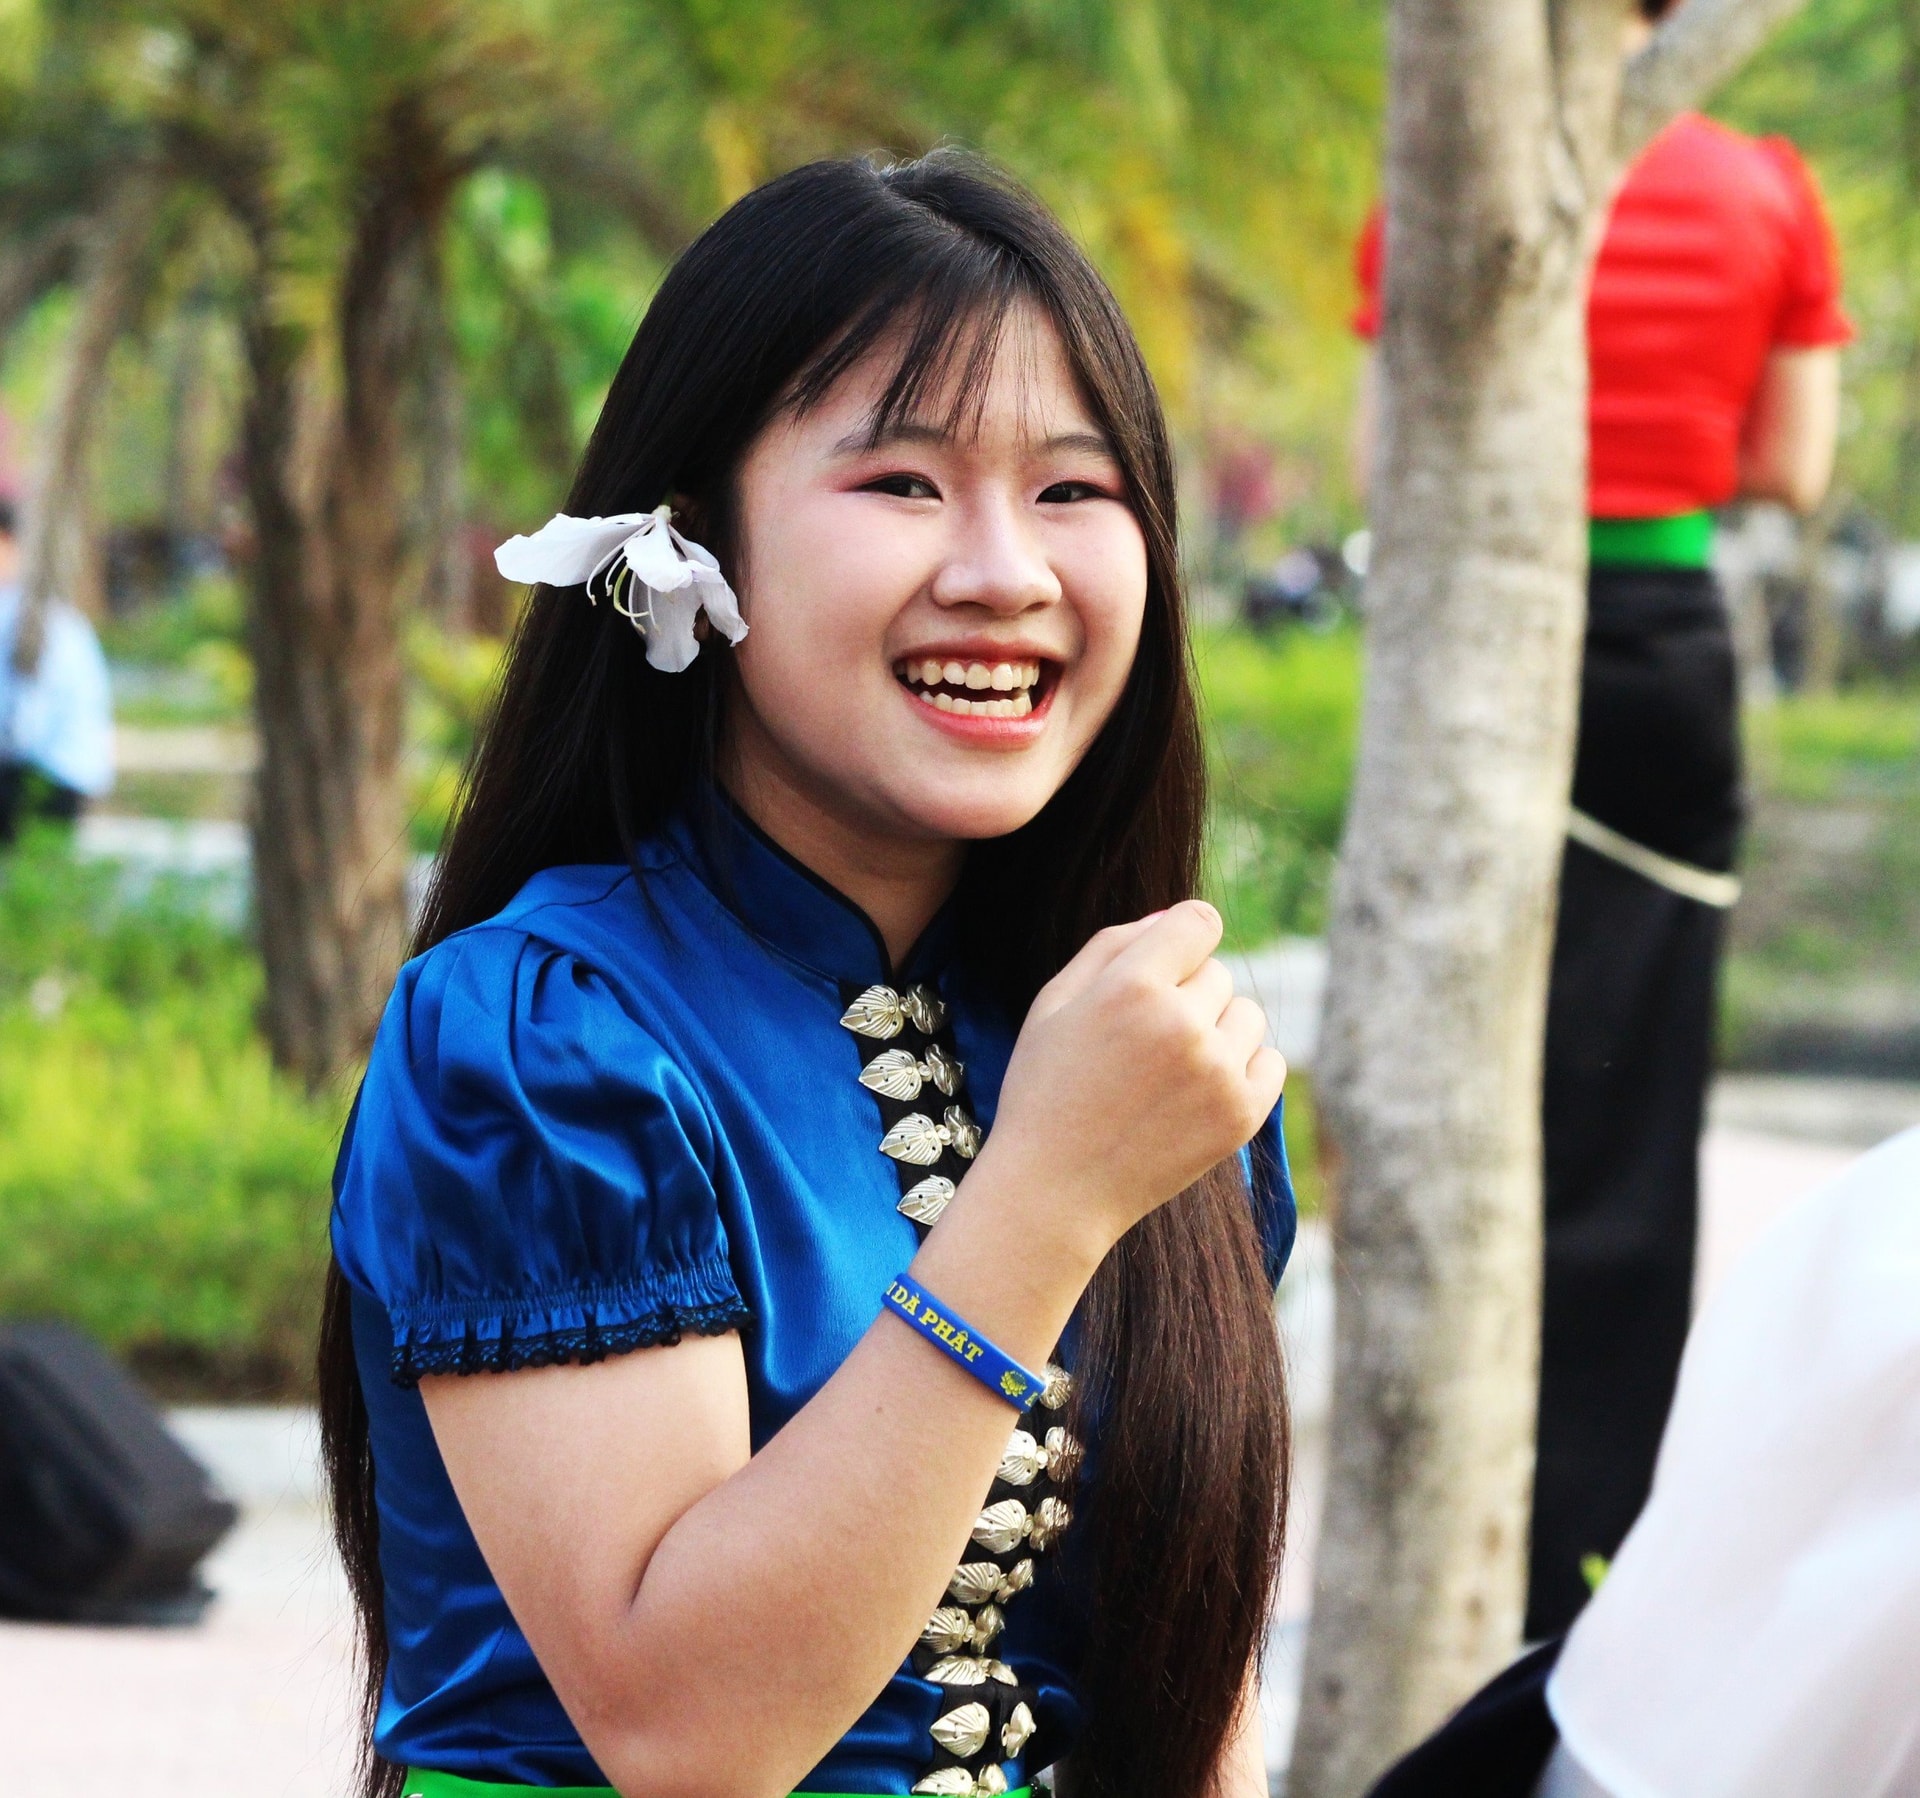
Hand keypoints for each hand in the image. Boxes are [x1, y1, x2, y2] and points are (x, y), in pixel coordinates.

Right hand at [975, 900, 1284, 1262]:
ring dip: (1217, 1031)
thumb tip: (1176, 916)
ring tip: (1169, 1071)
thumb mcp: (1055, 1003)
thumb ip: (1113, 945)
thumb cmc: (1047, 1089)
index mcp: (1132, 985)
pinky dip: (1242, 1070)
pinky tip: (1198, 1092)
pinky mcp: (1241, 1115)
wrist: (1054, 1190)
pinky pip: (1270, 1062)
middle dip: (1186, 995)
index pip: (1198, 921)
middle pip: (1218, 973)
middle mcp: (1182, 1023)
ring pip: (1247, 1015)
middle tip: (1142, 1042)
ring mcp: (1217, 1071)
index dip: (1182, 939)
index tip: (1165, 967)